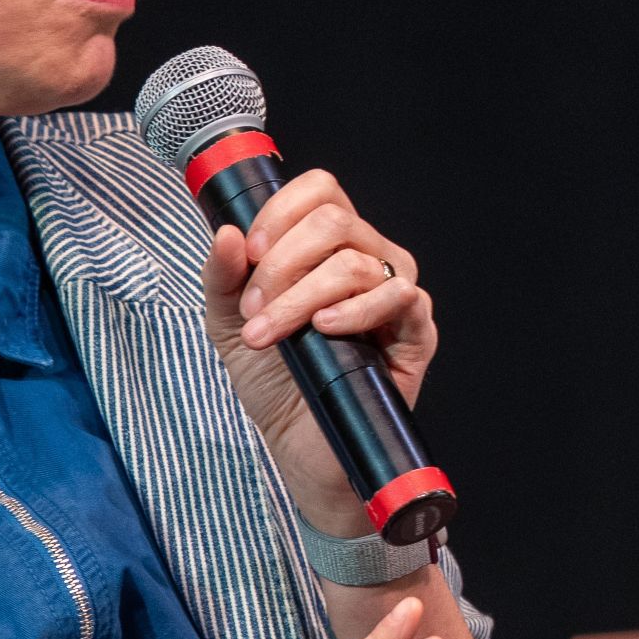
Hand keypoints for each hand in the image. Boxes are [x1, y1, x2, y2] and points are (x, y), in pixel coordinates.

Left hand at [199, 169, 436, 535]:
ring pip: (356, 261)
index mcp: (329, 246)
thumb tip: (227, 233)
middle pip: (334, 219)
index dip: (280, 213)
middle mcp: (368, 259)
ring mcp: (395, 293)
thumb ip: (222, 277)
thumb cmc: (274, 381)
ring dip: (300, 297)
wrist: (299, 447)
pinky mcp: (416, 332)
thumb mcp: (230, 323)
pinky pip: (398, 297)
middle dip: (281, 262)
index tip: (248, 254)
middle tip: (254, 308)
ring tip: (270, 334)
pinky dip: (354, 310)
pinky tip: (323, 330)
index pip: (319, 191)